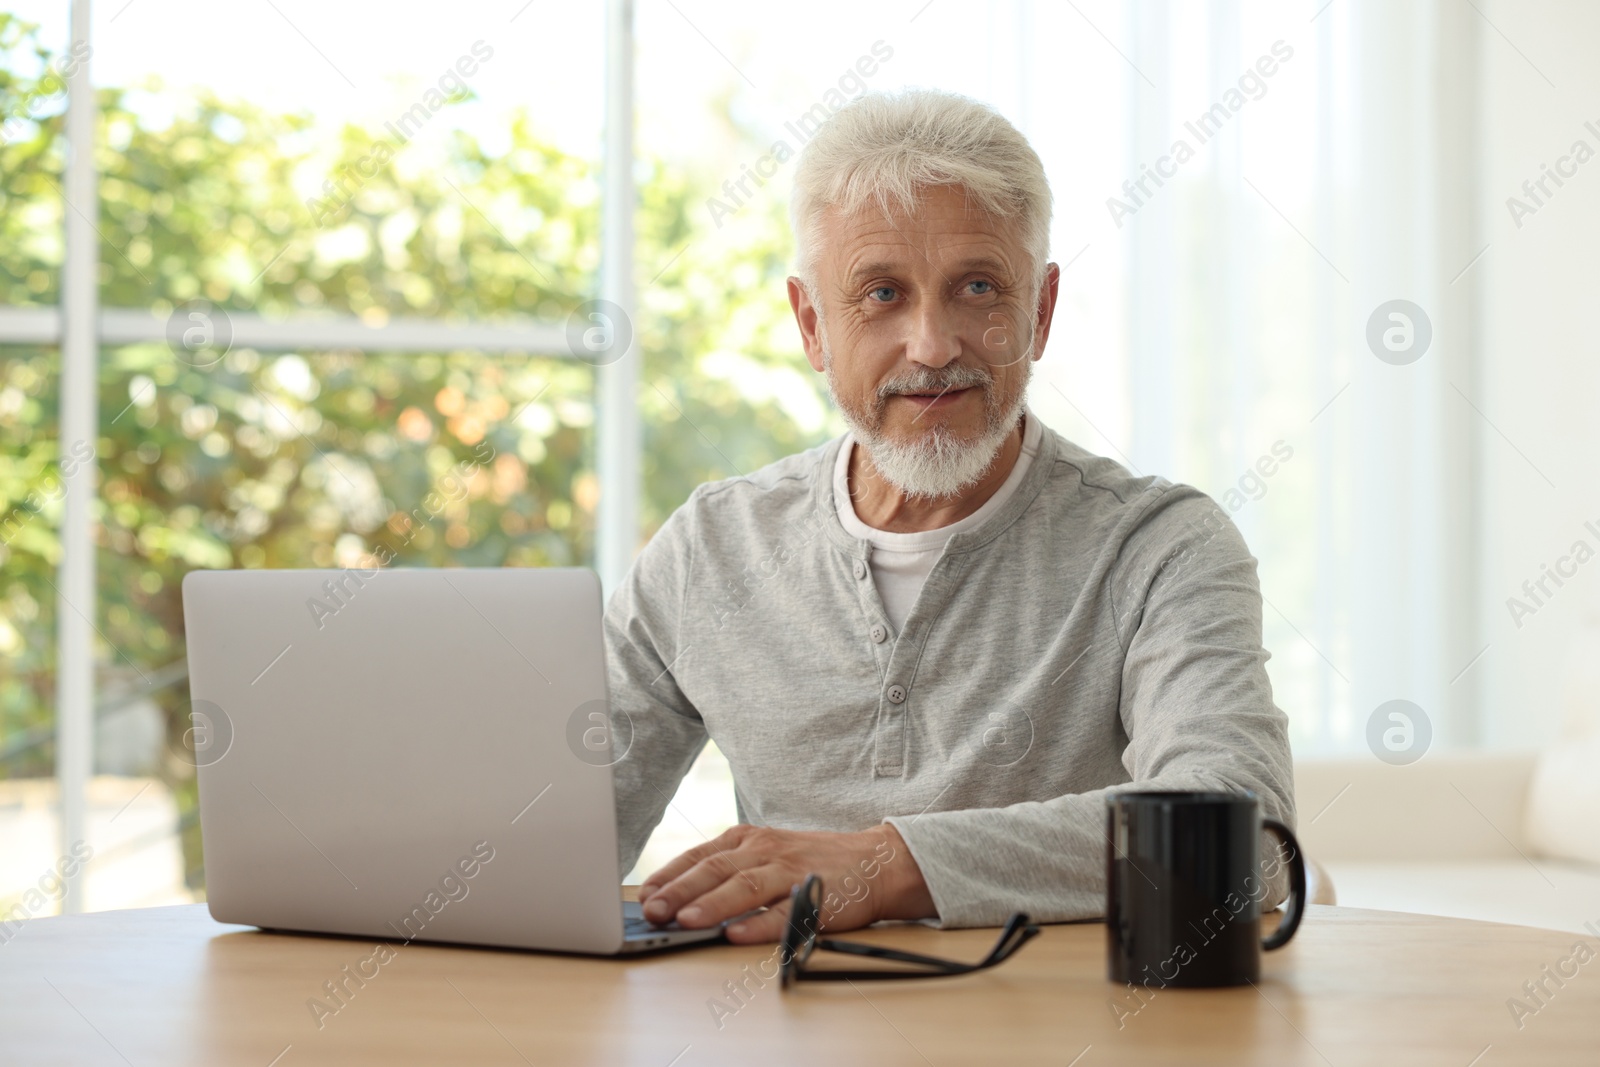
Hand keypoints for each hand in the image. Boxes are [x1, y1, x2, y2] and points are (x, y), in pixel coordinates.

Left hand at [637, 823, 934, 943]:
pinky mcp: (814, 897)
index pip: (700, 855)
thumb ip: (728, 869)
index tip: (643, 896)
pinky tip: (737, 935)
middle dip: (680, 891)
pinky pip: (783, 912)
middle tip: (652, 912)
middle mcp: (766, 850)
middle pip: (715, 868)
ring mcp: (790, 872)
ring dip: (713, 904)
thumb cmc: (812, 861)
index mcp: (749, 839)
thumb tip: (677, 898)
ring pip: (745, 887)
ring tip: (685, 921)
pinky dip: (759, 925)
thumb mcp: (766, 852)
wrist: (875, 862)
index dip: (669, 875)